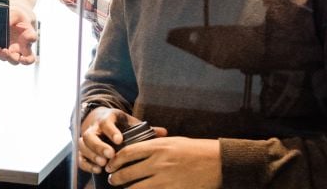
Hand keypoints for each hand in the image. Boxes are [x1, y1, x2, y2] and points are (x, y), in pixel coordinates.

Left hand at [0, 8, 37, 64]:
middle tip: (9, 51)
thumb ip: (11, 18)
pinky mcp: (6, 51)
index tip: (27, 36)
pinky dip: (0, 54)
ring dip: (8, 57)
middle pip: (28, 58)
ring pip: (15, 61)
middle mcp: (25, 45)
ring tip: (0, 49)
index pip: (33, 37)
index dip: (31, 38)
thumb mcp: (15, 13)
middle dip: (21, 59)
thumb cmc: (16, 16)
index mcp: (29, 34)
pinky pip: (4, 57)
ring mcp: (16, 50)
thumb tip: (4, 24)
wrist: (12, 19)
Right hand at [78, 108, 166, 174]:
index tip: (119, 140)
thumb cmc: (119, 124)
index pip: (106, 122)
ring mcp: (86, 138)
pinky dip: (86, 163)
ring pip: (83, 145)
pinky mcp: (83, 148)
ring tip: (103, 164)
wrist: (100, 119)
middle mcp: (94, 127)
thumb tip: (164, 132)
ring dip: (92, 155)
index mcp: (107, 118)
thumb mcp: (130, 122)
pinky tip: (97, 169)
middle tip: (110, 155)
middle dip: (98, 145)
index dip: (111, 131)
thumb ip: (144, 128)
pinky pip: (79, 156)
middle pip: (90, 135)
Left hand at [106, 136, 220, 188]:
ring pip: (137, 188)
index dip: (115, 160)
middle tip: (111, 180)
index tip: (110, 165)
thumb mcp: (172, 141)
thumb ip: (153, 146)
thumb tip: (134, 152)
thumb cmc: (194, 149)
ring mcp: (165, 179)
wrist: (216, 162)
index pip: (128, 153)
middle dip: (116, 178)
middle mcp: (158, 163)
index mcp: (157, 147)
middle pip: (128, 172)